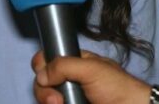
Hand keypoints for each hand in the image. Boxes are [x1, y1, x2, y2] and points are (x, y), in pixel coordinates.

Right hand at [31, 50, 150, 103]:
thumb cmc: (117, 87)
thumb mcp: (91, 69)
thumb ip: (64, 66)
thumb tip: (40, 75)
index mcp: (74, 63)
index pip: (48, 59)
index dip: (41, 65)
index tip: (44, 75)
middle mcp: (69, 80)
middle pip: (42, 82)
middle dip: (44, 92)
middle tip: (57, 101)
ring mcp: (70, 97)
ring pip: (47, 99)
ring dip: (49, 102)